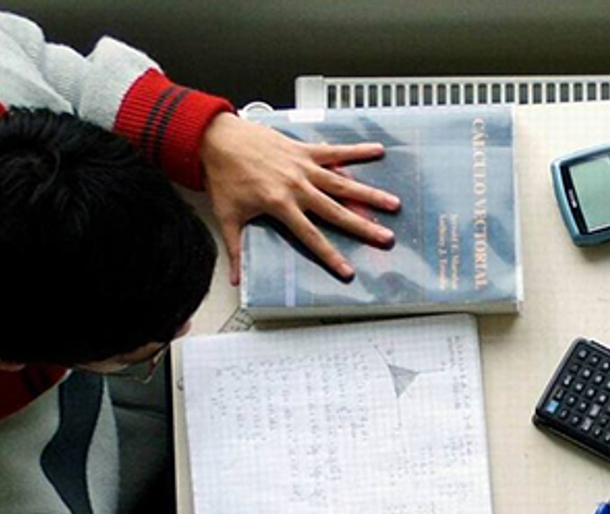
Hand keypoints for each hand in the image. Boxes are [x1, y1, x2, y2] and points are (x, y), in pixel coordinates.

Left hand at [198, 111, 402, 285]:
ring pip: (343, 182)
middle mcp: (296, 186)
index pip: (311, 237)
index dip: (330, 256)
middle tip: (385, 238)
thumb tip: (235, 278)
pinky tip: (377, 150)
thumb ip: (235, 249)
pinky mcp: (304, 150)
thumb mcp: (227, 216)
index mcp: (280, 205)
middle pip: (336, 211)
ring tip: (393, 203)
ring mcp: (303, 167)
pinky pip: (335, 150)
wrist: (216, 138)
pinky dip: (356, 150)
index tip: (347, 271)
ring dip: (370, 193)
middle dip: (363, 226)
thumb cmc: (223, 174)